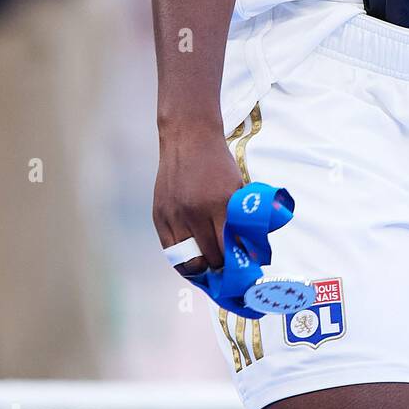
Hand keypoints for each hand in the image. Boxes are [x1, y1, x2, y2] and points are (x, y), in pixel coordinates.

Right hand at [153, 122, 244, 276]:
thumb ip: (240, 216)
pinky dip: (182, 258)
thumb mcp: (236, 187)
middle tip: (227, 268)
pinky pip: (170, 250)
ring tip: (209, 267)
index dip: (235, 263)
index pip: (228, 247)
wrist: (189, 140)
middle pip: (209, 257)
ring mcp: (174, 216)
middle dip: (220, 266)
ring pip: (187, 261)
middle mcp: (195, 212)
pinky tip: (192, 259)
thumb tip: (249, 247)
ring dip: (200, 266)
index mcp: (220, 204)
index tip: (242, 269)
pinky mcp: (159, 217)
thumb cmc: (218, 165)